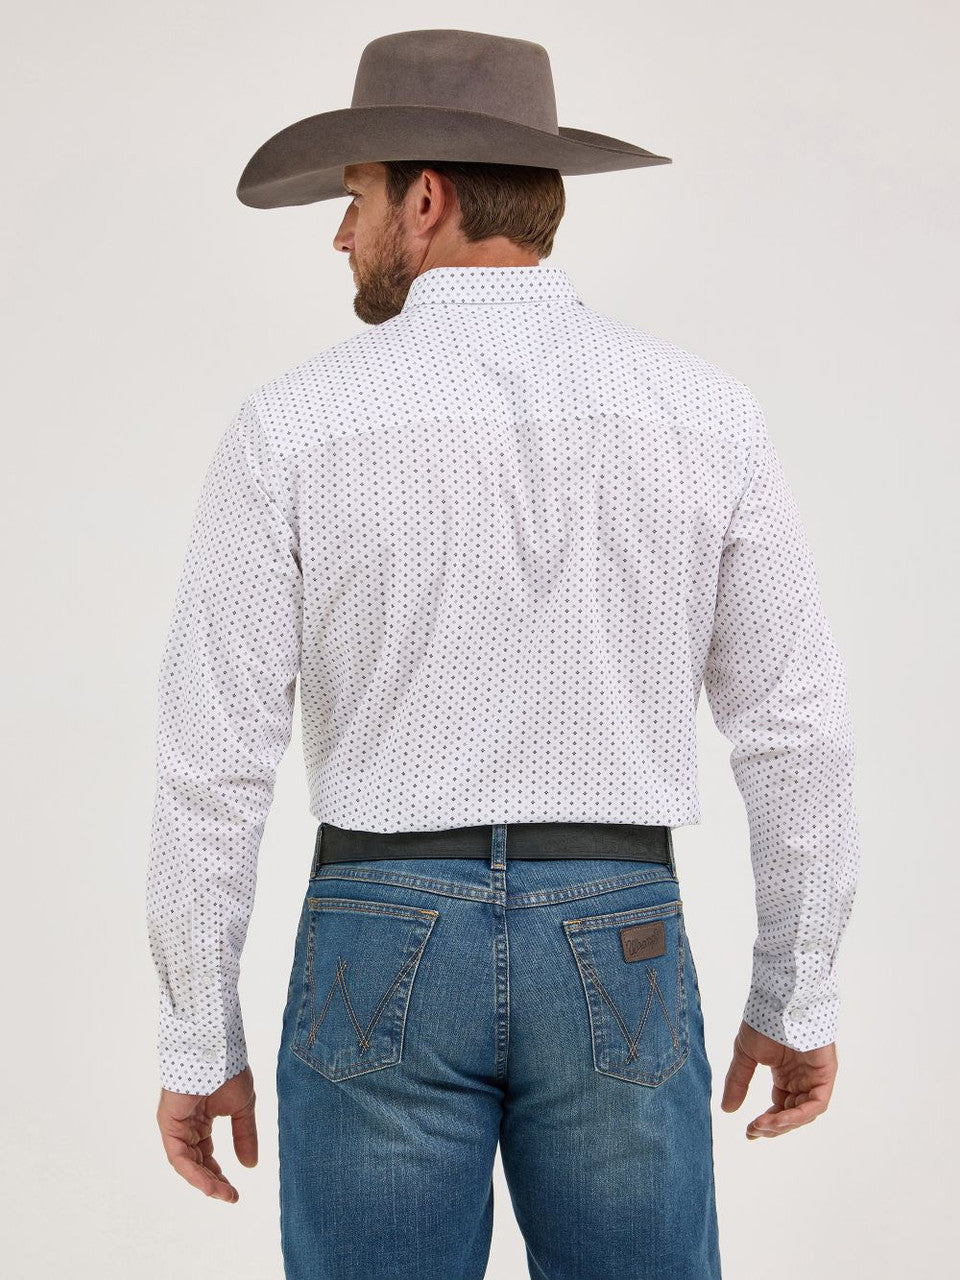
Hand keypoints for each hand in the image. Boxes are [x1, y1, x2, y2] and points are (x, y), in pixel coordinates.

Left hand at [156, 1063, 257, 1200]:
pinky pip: (178, 1156)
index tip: (235, 1192)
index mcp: (201, 1119)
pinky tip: (210, 1184)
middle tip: (231, 1196)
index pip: (206, 1154)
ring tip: (224, 1194)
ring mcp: (176, 1125)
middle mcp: (186, 1125)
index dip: (219, 1174)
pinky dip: (193, 1172)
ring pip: (187, 1164)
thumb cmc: (229, 1070)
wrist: (217, 1048)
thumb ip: (244, 1135)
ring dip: (205, 1182)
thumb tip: (249, 1166)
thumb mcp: (243, 1107)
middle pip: (197, 1162)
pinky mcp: (169, 1124)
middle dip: (213, 1181)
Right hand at [720, 1019, 836, 1139]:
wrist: (780, 1001)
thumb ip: (738, 1082)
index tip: (749, 1132)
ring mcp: (814, 1077)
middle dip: (772, 1127)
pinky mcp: (825, 1075)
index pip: (778, 1107)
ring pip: (803, 1112)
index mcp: (785, 1075)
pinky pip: (816, 1104)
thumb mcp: (746, 1055)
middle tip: (753, 1131)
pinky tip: (779, 1118)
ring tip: (762, 1125)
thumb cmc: (764, 1021)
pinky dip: (798, 1115)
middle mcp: (801, 1079)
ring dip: (783, 1123)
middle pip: (791, 1114)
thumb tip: (727, 1110)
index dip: (766, 1123)